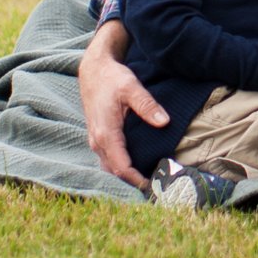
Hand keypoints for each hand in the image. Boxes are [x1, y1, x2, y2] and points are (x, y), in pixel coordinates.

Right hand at [80, 19, 169, 187]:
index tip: (155, 185)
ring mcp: (95, 141)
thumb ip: (147, 105)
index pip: (121, 167)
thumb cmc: (112, 78)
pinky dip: (121, 167)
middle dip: (133, 182)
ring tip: (150, 179)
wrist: (93, 71)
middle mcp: (97, 142)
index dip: (137, 180)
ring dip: (127, 176)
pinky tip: (137, 166)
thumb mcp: (131, 87)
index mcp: (106, 134)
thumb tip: (164, 122)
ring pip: (110, 167)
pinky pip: (108, 159)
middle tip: (158, 186)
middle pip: (115, 172)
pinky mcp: (98, 137)